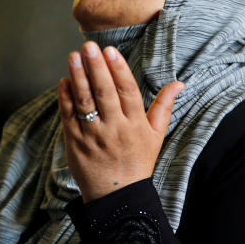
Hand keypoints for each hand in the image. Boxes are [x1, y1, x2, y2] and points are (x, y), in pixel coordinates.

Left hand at [57, 41, 183, 201]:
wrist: (118, 197)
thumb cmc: (138, 161)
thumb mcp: (156, 135)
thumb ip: (165, 106)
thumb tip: (179, 83)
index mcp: (135, 125)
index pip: (127, 92)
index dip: (119, 70)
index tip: (111, 51)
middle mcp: (114, 129)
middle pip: (104, 93)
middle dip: (96, 67)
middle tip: (88, 46)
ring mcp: (92, 136)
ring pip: (84, 103)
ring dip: (78, 77)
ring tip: (73, 56)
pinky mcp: (75, 143)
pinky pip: (68, 117)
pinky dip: (65, 98)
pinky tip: (64, 80)